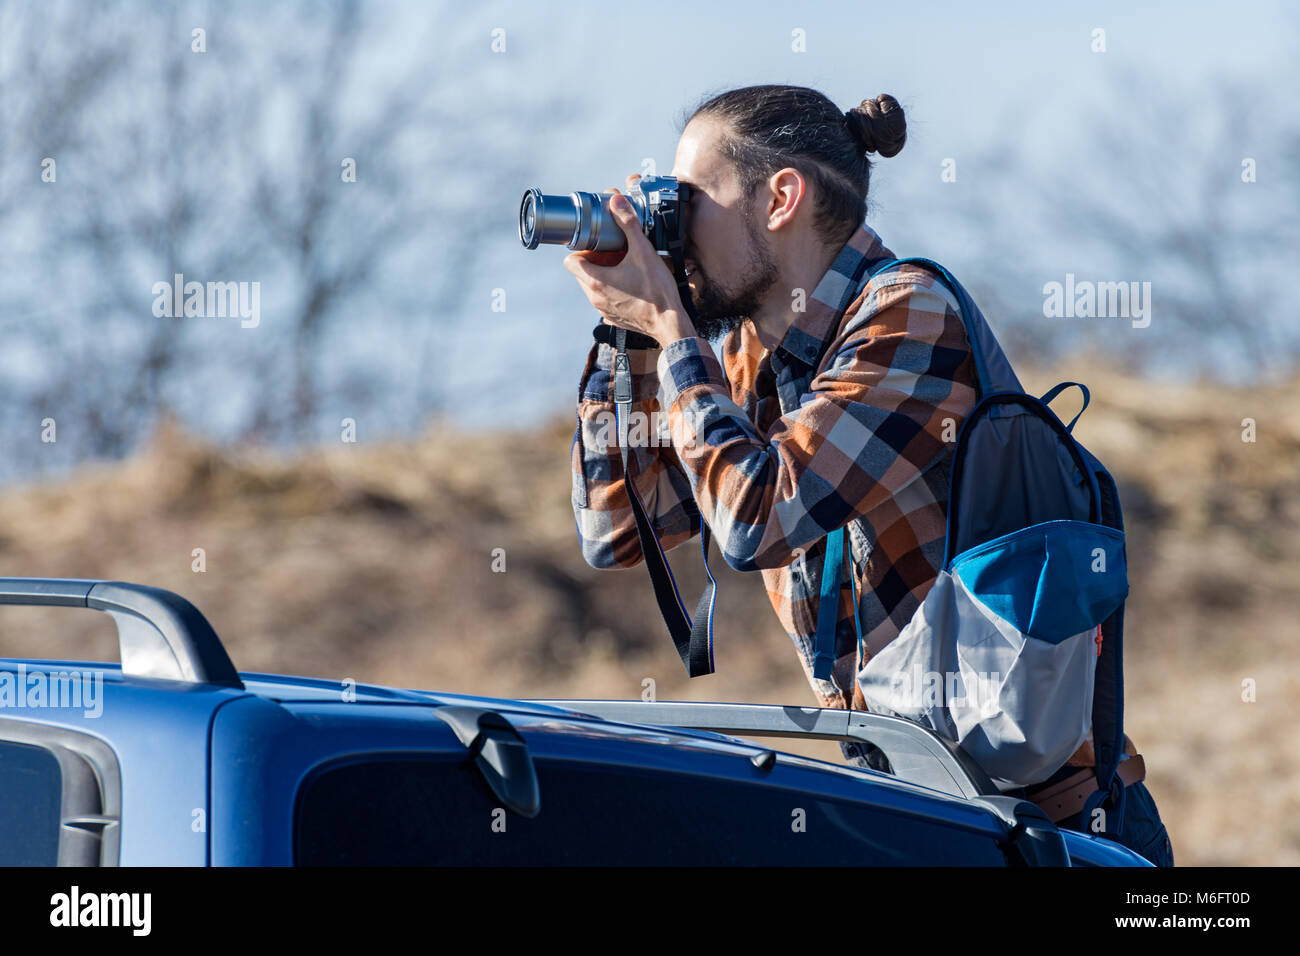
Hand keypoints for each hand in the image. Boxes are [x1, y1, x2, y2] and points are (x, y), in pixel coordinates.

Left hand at [563, 178, 695, 347]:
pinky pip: (606, 300)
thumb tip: (617, 201)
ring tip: (624, 267)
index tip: (596, 245)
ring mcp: (603, 310)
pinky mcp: (614, 318)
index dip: (581, 250)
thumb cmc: (656, 292)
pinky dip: (613, 290)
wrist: (670, 324)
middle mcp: (594, 297)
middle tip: (614, 252)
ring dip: (604, 274)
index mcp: (595, 281)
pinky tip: (631, 284)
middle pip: (582, 273)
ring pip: (594, 286)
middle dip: (594, 260)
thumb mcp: (643, 251)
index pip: (570, 261)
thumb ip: (628, 223)